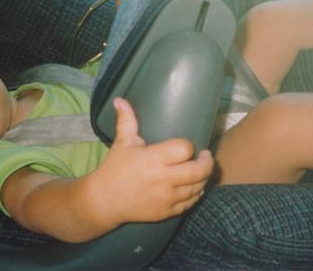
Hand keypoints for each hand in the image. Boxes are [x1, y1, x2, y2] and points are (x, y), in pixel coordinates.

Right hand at [87, 98, 213, 229]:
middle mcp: (162, 179)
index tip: (189, 147)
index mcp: (153, 159)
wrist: (105, 201)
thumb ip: (126, 120)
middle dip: (207, 162)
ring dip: (203, 178)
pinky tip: (195, 186)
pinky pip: (190, 203)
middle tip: (205, 156)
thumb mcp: (122, 143)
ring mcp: (166, 197)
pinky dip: (196, 194)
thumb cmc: (114, 169)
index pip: (184, 149)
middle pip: (198, 171)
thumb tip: (120, 99)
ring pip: (198, 187)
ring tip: (201, 170)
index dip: (189, 147)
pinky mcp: (167, 211)